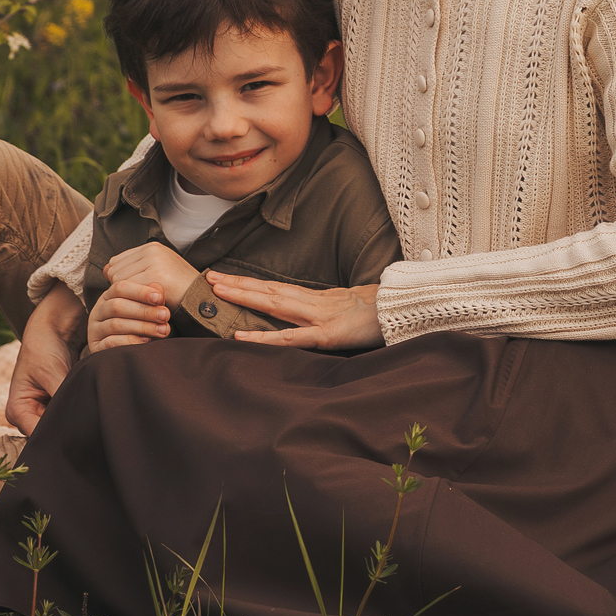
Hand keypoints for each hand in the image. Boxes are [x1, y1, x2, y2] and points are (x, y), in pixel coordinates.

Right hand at [5, 289, 82, 434]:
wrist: (54, 326)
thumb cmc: (44, 346)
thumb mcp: (51, 372)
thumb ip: (61, 397)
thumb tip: (77, 420)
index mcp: (17, 410)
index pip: (38, 436)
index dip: (58, 436)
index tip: (79, 431)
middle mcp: (28, 415)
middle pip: (50, 434)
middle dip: (68, 429)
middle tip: (90, 424)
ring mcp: (43, 410)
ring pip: (62, 426)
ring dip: (75, 420)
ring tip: (91, 414)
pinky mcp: (59, 404)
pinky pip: (70, 415)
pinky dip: (80, 412)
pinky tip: (92, 408)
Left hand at [88, 242, 195, 351]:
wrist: (201, 299)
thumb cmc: (177, 291)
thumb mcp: (157, 272)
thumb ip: (135, 268)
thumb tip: (106, 271)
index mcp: (151, 247)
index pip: (116, 261)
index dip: (119, 280)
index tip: (132, 293)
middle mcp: (151, 249)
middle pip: (114, 270)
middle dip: (121, 288)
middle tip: (136, 300)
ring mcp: (154, 260)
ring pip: (118, 280)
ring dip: (126, 296)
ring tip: (142, 303)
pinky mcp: (156, 274)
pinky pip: (128, 288)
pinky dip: (132, 301)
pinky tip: (144, 306)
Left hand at [217, 275, 383, 351]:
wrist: (407, 309)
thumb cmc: (384, 311)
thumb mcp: (354, 307)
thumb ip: (333, 310)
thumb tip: (321, 313)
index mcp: (320, 298)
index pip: (278, 288)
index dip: (252, 283)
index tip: (228, 278)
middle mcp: (314, 302)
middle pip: (269, 290)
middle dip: (238, 284)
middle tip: (209, 278)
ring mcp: (319, 317)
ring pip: (273, 304)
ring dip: (244, 297)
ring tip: (218, 293)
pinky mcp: (326, 335)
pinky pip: (289, 337)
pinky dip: (262, 337)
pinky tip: (241, 337)